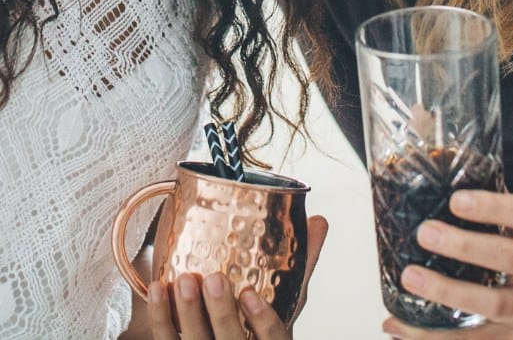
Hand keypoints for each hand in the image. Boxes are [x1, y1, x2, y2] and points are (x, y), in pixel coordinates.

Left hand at [145, 214, 327, 338]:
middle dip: (220, 313)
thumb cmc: (263, 328)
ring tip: (184, 280)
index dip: (262, 321)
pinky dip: (161, 317)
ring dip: (186, 314)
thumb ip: (303, 265)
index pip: (273, 339)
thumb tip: (319, 221)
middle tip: (213, 278)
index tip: (250, 294)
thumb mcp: (287, 303)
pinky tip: (158, 287)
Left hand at [380, 190, 512, 339]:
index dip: (495, 207)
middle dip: (465, 246)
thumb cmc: (507, 239)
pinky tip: (401, 324)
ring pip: (495, 303)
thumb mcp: (507, 218)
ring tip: (410, 276)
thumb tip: (424, 181)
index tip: (455, 200)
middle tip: (426, 233)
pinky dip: (433, 335)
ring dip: (449, 291)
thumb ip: (479, 203)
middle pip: (512, 257)